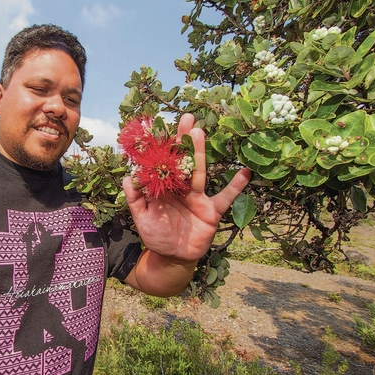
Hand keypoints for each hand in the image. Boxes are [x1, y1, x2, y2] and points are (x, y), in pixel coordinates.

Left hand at [123, 113, 250, 263]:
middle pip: (183, 160)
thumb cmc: (156, 236)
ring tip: (200, 132)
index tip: (161, 125)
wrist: (172, 258)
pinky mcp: (212, 210)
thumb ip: (135, 199)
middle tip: (186, 117)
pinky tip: (245, 172)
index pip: (163, 163)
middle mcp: (181, 188)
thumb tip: (128, 178)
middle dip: (184, 140)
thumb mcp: (142, 218)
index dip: (163, 146)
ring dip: (201, 152)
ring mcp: (198, 197)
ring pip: (200, 171)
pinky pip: (225, 197)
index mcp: (164, 188)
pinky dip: (236, 186)